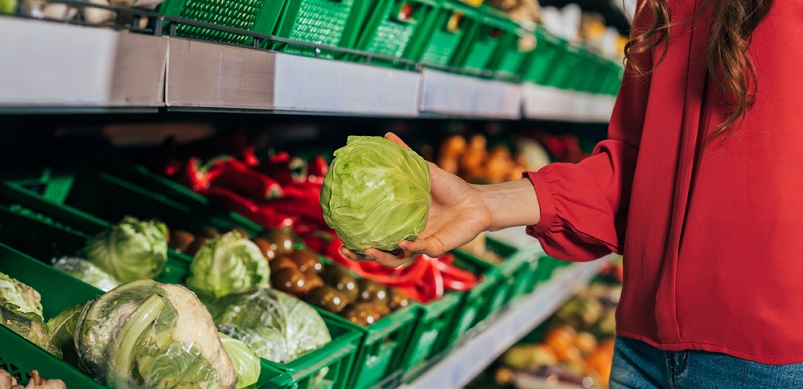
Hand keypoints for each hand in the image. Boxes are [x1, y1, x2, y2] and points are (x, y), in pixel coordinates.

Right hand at [340, 132, 492, 267]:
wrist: (476, 201)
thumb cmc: (450, 188)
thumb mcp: (424, 170)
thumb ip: (405, 156)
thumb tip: (386, 135)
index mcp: (400, 222)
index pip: (372, 233)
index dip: (355, 236)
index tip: (337, 230)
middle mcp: (407, 237)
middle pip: (379, 253)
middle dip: (360, 255)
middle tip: (344, 249)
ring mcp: (421, 245)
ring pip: (396, 259)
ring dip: (381, 257)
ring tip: (367, 250)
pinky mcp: (436, 248)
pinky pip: (419, 250)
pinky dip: (408, 247)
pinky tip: (400, 242)